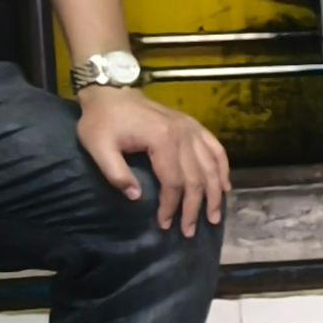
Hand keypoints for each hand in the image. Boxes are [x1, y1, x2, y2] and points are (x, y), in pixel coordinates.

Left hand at [76, 86, 232, 233]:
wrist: (111, 91)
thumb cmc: (101, 121)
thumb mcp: (98, 147)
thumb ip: (115, 173)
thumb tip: (136, 197)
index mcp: (161, 139)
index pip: (174, 181)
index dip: (171, 206)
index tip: (165, 224)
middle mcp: (183, 134)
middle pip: (196, 178)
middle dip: (194, 208)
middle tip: (189, 231)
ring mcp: (191, 129)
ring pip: (211, 166)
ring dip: (213, 194)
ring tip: (214, 216)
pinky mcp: (193, 126)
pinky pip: (216, 149)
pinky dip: (223, 168)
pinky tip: (224, 186)